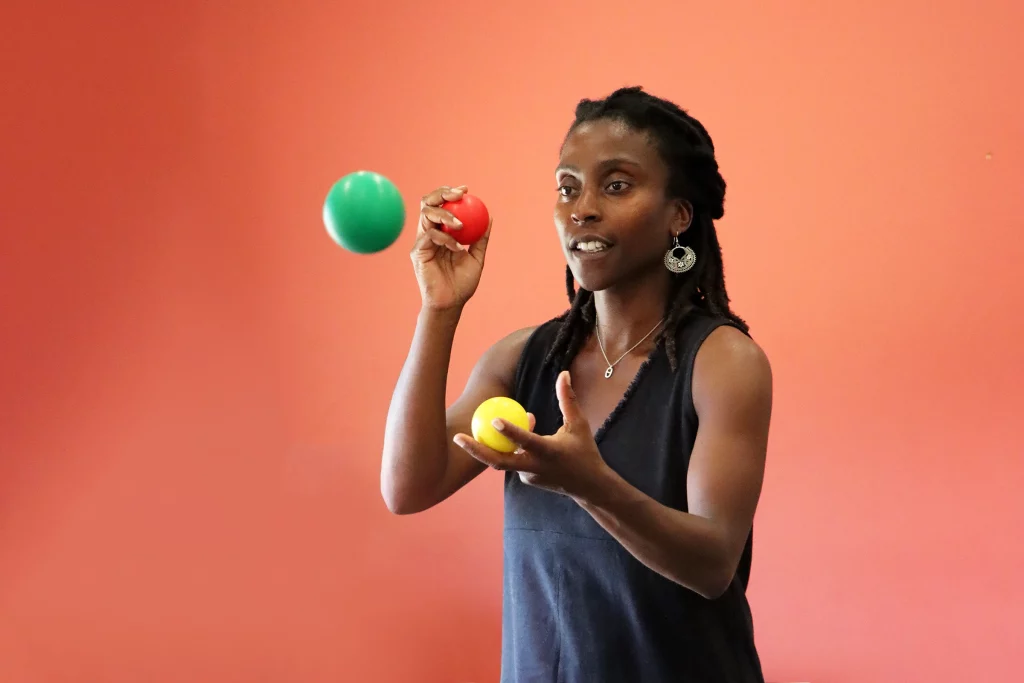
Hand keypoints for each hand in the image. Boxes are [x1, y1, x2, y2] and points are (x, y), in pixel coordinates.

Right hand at [411, 184, 491, 311]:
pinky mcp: (417, 252)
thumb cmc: (462, 283)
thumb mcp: (477, 257)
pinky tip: (457, 247)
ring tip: (461, 226)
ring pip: (426, 215)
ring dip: (445, 216)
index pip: (441, 205)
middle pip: (428, 203)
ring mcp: (421, 242)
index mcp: (441, 232)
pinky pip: (429, 236)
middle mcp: (429, 233)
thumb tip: (490, 217)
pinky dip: (445, 238)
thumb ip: (481, 238)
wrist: (451, 303)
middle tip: (458, 195)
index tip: (465, 190)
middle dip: (441, 194)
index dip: (449, 193)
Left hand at [453, 371, 611, 501]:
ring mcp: (528, 476)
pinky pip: (512, 460)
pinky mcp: (526, 479)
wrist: (588, 487)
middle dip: (476, 451)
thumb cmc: (584, 450)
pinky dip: (509, 447)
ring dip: (490, 445)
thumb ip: (568, 399)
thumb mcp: (578, 424)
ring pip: (503, 459)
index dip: (510, 432)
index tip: (493, 420)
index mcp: (549, 452)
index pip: (526, 441)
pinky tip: (509, 435)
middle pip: (499, 461)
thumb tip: (563, 372)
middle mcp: (535, 467)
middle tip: (457, 437)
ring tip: (473, 430)